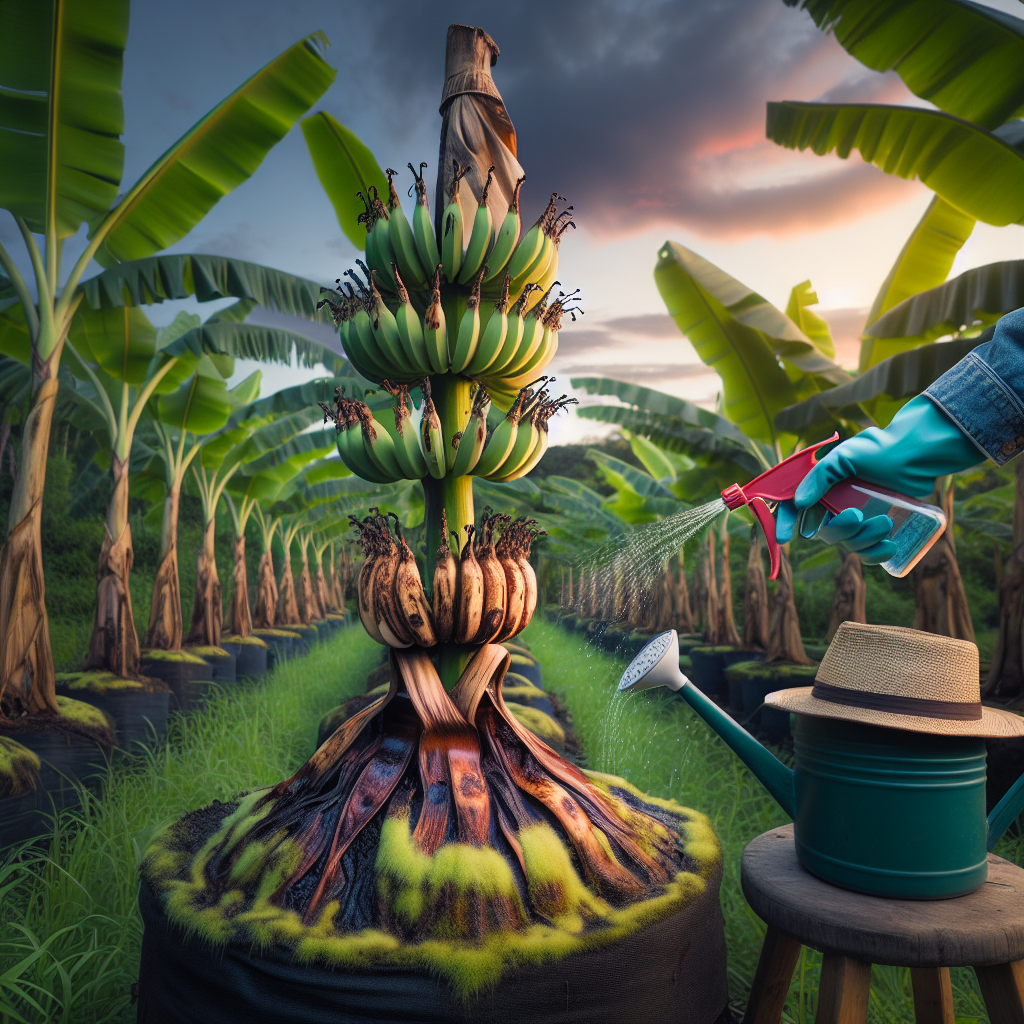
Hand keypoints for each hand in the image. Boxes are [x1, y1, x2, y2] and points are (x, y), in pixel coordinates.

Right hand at [775, 395, 980, 558]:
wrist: (917, 453)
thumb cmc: (880, 449)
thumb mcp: (846, 456)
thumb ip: (820, 476)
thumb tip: (800, 502)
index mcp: (820, 487)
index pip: (794, 507)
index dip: (785, 523)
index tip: (783, 538)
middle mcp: (833, 505)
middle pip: (824, 532)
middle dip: (841, 530)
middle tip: (858, 516)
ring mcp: (855, 519)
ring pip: (848, 543)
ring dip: (864, 540)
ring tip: (887, 523)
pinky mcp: (875, 528)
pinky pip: (868, 552)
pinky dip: (875, 554)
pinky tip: (890, 547)